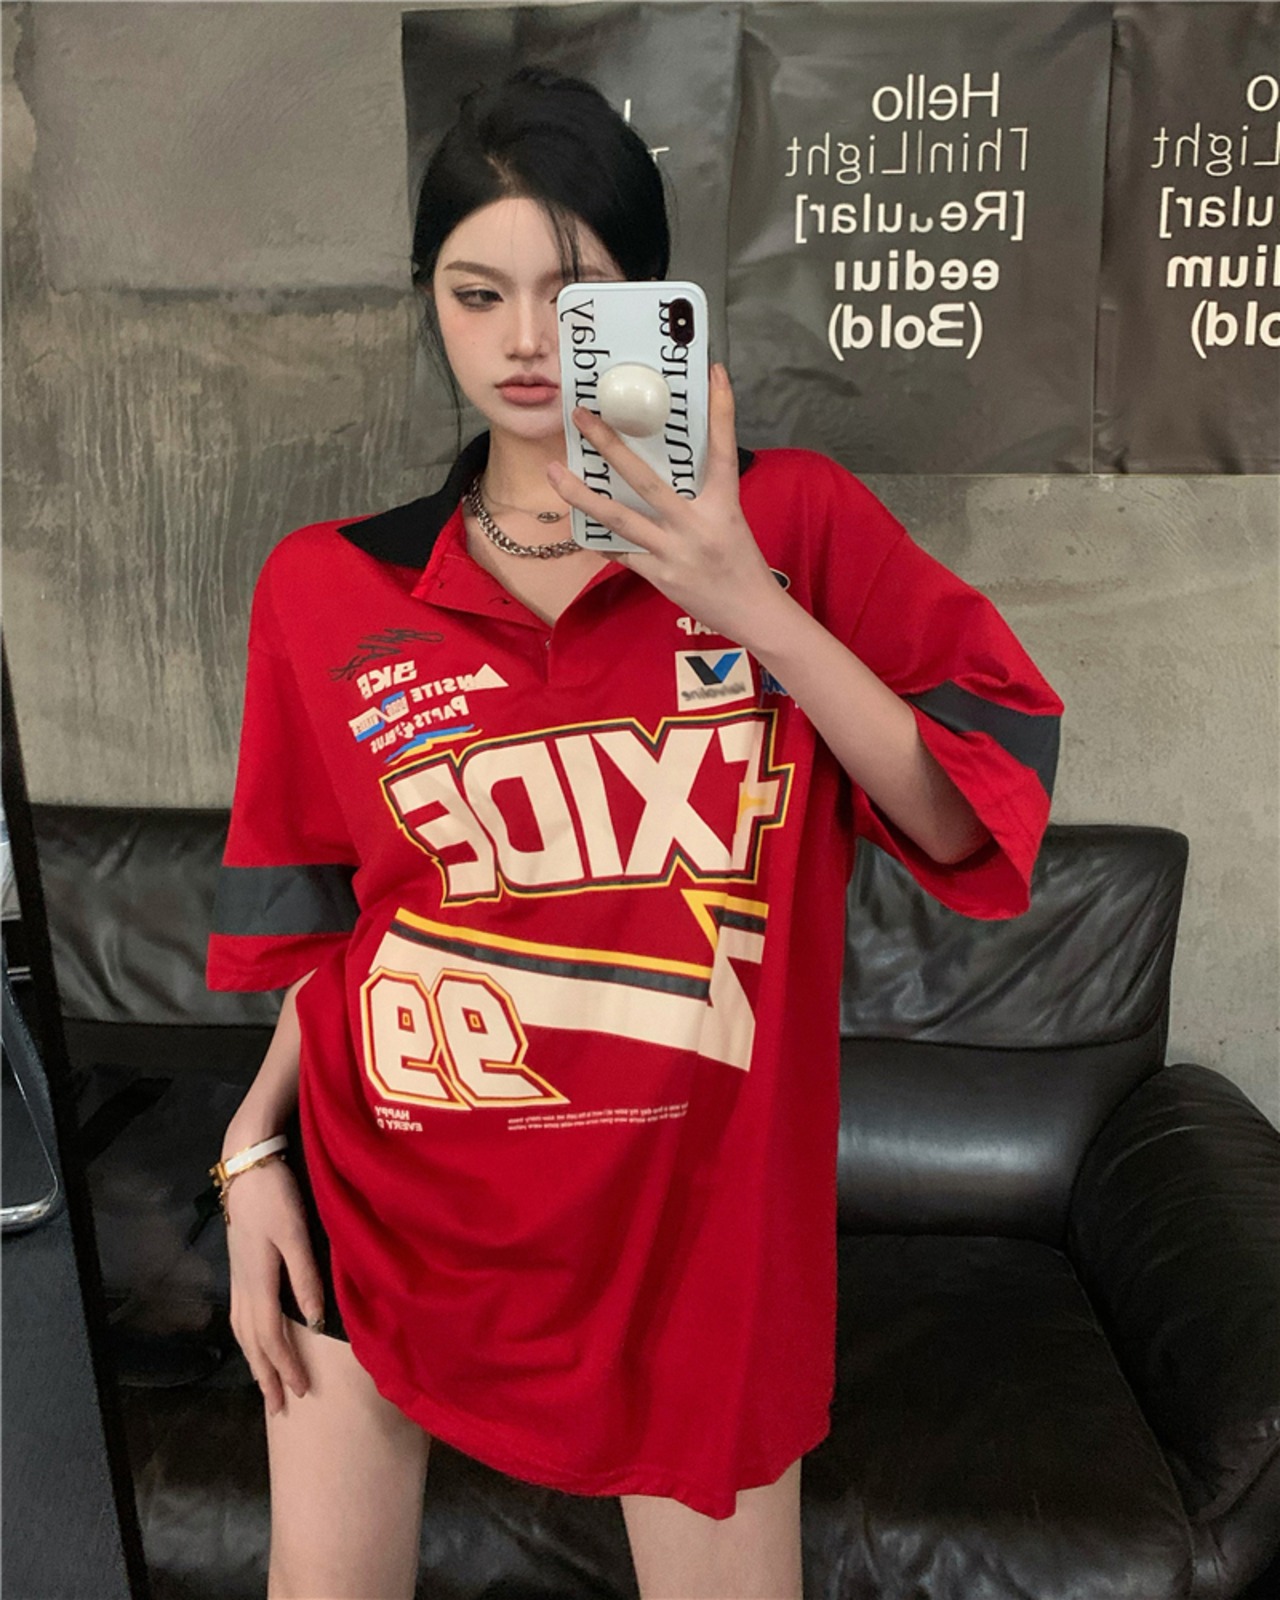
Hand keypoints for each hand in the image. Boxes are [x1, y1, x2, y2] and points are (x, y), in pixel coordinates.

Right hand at [224, 1156, 324, 1414]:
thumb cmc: (275, 1195)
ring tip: (265, 1383)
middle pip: (252, 1342)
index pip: (272, 1338)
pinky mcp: (238, 1265)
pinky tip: (254, 1339)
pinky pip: (240, 1315)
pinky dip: (247, 1338)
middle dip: (266, 1375)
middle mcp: (243, 1285)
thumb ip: (305, 1276)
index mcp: (259, 1281)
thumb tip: (315, 1322)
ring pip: (242, 1331)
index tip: (302, 1393)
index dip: (286, 1367)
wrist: (246, 1163)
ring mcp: (238, 1276)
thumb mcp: (295, 1233)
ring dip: (254, 1360)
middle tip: (279, 1408)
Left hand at [547, 364, 787, 646]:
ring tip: (554, 471)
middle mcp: (696, 524)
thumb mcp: (730, 520)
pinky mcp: (660, 575)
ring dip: (582, 495)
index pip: (722, 450)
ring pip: (619, 518)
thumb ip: (703, 494)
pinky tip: (575, 526)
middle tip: (582, 416)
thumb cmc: (741, 562)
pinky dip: (598, 538)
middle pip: (646, 479)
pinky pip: (621, 553)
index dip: (721, 411)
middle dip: (610, 446)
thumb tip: (674, 467)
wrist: (752, 613)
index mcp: (723, 504)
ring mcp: (674, 551)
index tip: (713, 373)